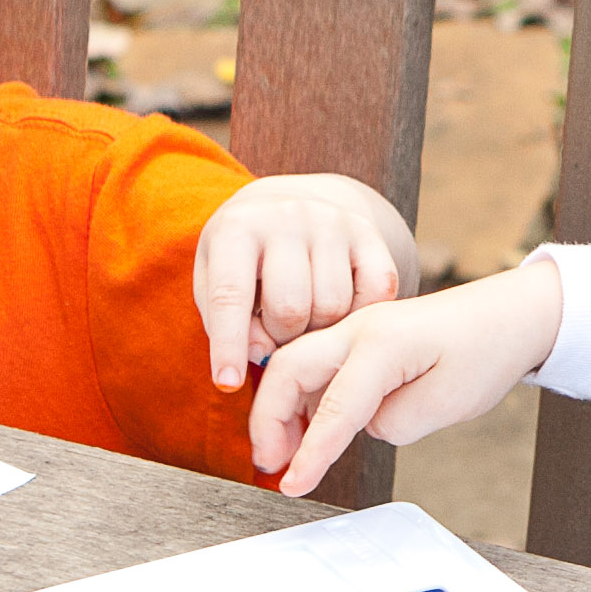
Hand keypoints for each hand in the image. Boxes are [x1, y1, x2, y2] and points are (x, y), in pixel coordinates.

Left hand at [196, 173, 417, 392]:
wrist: (289, 207)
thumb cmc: (244, 260)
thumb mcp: (214, 283)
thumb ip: (226, 323)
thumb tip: (263, 355)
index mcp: (237, 227)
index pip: (230, 295)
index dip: (228, 346)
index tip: (227, 385)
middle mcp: (287, 216)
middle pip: (290, 307)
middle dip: (281, 338)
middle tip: (277, 335)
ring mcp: (332, 222)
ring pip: (333, 307)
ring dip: (319, 331)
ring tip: (304, 322)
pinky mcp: (368, 233)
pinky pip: (375, 292)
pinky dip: (360, 315)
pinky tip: (341, 314)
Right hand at [250, 265, 567, 496]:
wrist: (509, 314)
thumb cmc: (486, 350)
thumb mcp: (448, 403)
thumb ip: (395, 423)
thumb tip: (364, 428)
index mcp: (382, 344)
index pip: (333, 408)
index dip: (310, 454)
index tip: (293, 486)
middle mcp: (359, 328)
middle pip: (287, 370)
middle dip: (268, 421)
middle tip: (272, 465)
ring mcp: (356, 330)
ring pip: (294, 366)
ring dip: (281, 410)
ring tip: (286, 454)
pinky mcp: (360, 340)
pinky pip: (316, 367)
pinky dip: (304, 399)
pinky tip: (311, 430)